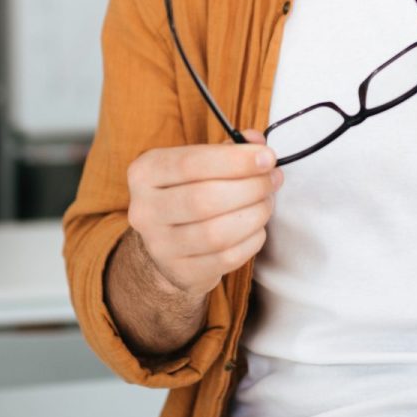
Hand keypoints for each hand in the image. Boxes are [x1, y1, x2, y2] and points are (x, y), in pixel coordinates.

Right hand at [125, 132, 281, 301]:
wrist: (168, 245)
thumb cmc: (189, 193)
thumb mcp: (199, 163)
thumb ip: (229, 149)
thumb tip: (257, 144)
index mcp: (145, 173)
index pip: (189, 163)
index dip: (234, 160)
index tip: (267, 157)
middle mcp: (145, 210)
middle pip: (204, 199)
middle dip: (250, 187)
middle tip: (271, 180)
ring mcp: (160, 246)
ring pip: (216, 233)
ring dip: (254, 215)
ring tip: (266, 203)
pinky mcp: (181, 272)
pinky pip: (227, 258)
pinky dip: (251, 240)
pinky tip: (256, 228)